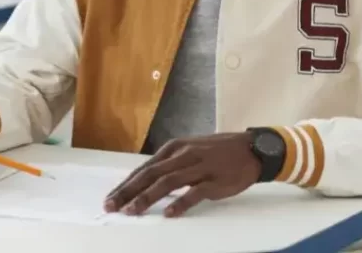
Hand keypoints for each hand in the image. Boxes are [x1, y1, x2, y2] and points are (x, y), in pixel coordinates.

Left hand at [104, 133, 259, 217]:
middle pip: (150, 175)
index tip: (111, 198)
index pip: (144, 168)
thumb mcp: (188, 151)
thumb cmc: (216, 151)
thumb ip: (168, 165)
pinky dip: (182, 203)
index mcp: (174, 148)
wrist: (251, 148)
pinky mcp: (215, 179)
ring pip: (168, 182)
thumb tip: (143, 182)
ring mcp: (199, 166)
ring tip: (133, 211)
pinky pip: (196, 192)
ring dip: (148, 197)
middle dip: (129, 191)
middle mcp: (183, 155)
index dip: (125, 184)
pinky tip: (170, 214)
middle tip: (112, 206)